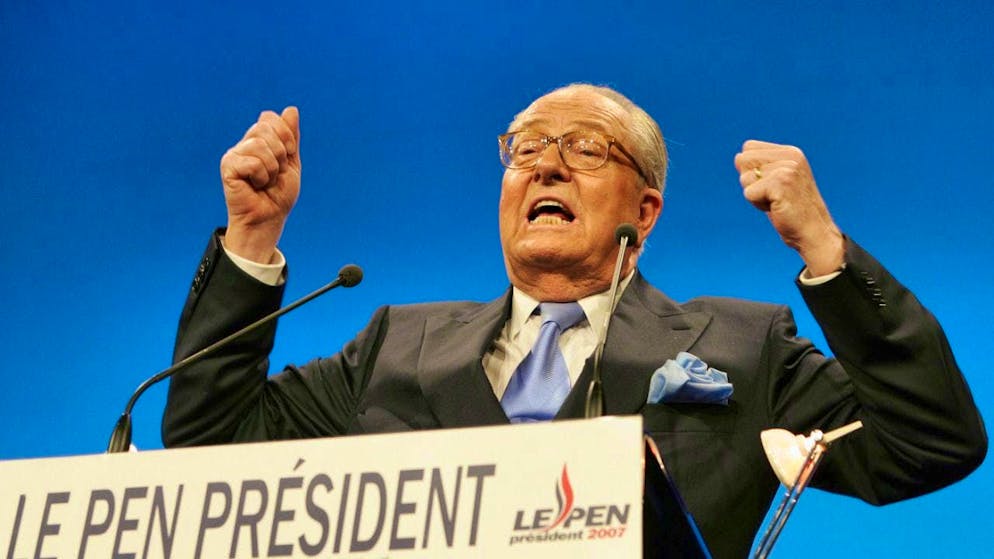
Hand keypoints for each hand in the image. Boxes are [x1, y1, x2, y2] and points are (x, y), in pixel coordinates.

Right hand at [219, 106, 300, 262]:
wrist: (269, 218)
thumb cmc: (278, 195)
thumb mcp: (291, 163)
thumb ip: (290, 137)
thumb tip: (291, 108)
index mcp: (259, 140)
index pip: (271, 119)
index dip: (286, 137)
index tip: (287, 157)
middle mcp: (244, 144)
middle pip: (265, 128)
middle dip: (280, 154)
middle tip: (274, 174)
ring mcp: (234, 154)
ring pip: (260, 145)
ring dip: (271, 168)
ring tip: (265, 181)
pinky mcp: (228, 166)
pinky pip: (252, 162)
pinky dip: (261, 176)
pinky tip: (254, 186)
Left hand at [734, 140, 843, 275]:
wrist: (814, 232)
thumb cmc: (791, 209)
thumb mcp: (777, 181)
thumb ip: (760, 167)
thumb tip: (738, 158)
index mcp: (790, 152)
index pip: (748, 148)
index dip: (751, 170)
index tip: (772, 186)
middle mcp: (790, 156)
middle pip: (742, 160)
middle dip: (751, 182)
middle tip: (773, 195)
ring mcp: (787, 169)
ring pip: (744, 178)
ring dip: (755, 196)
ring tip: (777, 202)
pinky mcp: (780, 184)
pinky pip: (748, 193)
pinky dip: (757, 205)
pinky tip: (776, 208)